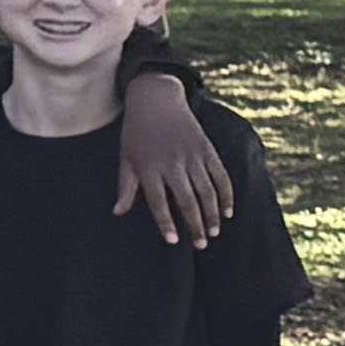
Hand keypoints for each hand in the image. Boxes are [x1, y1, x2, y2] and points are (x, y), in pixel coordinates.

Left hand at [116, 71, 231, 247]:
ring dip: (212, 214)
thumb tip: (117, 213)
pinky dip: (226, 195)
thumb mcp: (126, 159)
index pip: (158, 202)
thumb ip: (126, 187)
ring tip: (213, 233)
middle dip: (195, 225)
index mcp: (149, 169)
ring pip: (206, 191)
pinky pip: (220, 176)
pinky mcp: (207, 149)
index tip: (173, 241)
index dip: (166, 223)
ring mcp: (192, 157)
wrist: (156, 100)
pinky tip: (227, 212)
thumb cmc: (136, 133)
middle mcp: (172, 164)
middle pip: (186, 200)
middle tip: (200, 245)